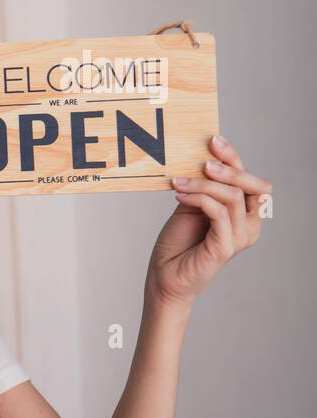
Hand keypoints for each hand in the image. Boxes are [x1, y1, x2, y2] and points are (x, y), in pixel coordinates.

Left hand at [148, 134, 271, 307]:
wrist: (164, 278)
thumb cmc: (177, 244)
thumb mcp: (190, 207)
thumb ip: (202, 187)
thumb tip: (201, 158)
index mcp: (244, 214)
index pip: (250, 180)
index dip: (234, 158)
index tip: (213, 139)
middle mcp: (248, 225)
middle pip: (255, 185)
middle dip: (231, 167)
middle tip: (204, 160)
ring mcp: (239, 237)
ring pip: (234, 196)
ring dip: (204, 183)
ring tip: (178, 182)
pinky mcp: (225, 247)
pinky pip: (219, 212)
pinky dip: (199, 198)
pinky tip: (179, 193)